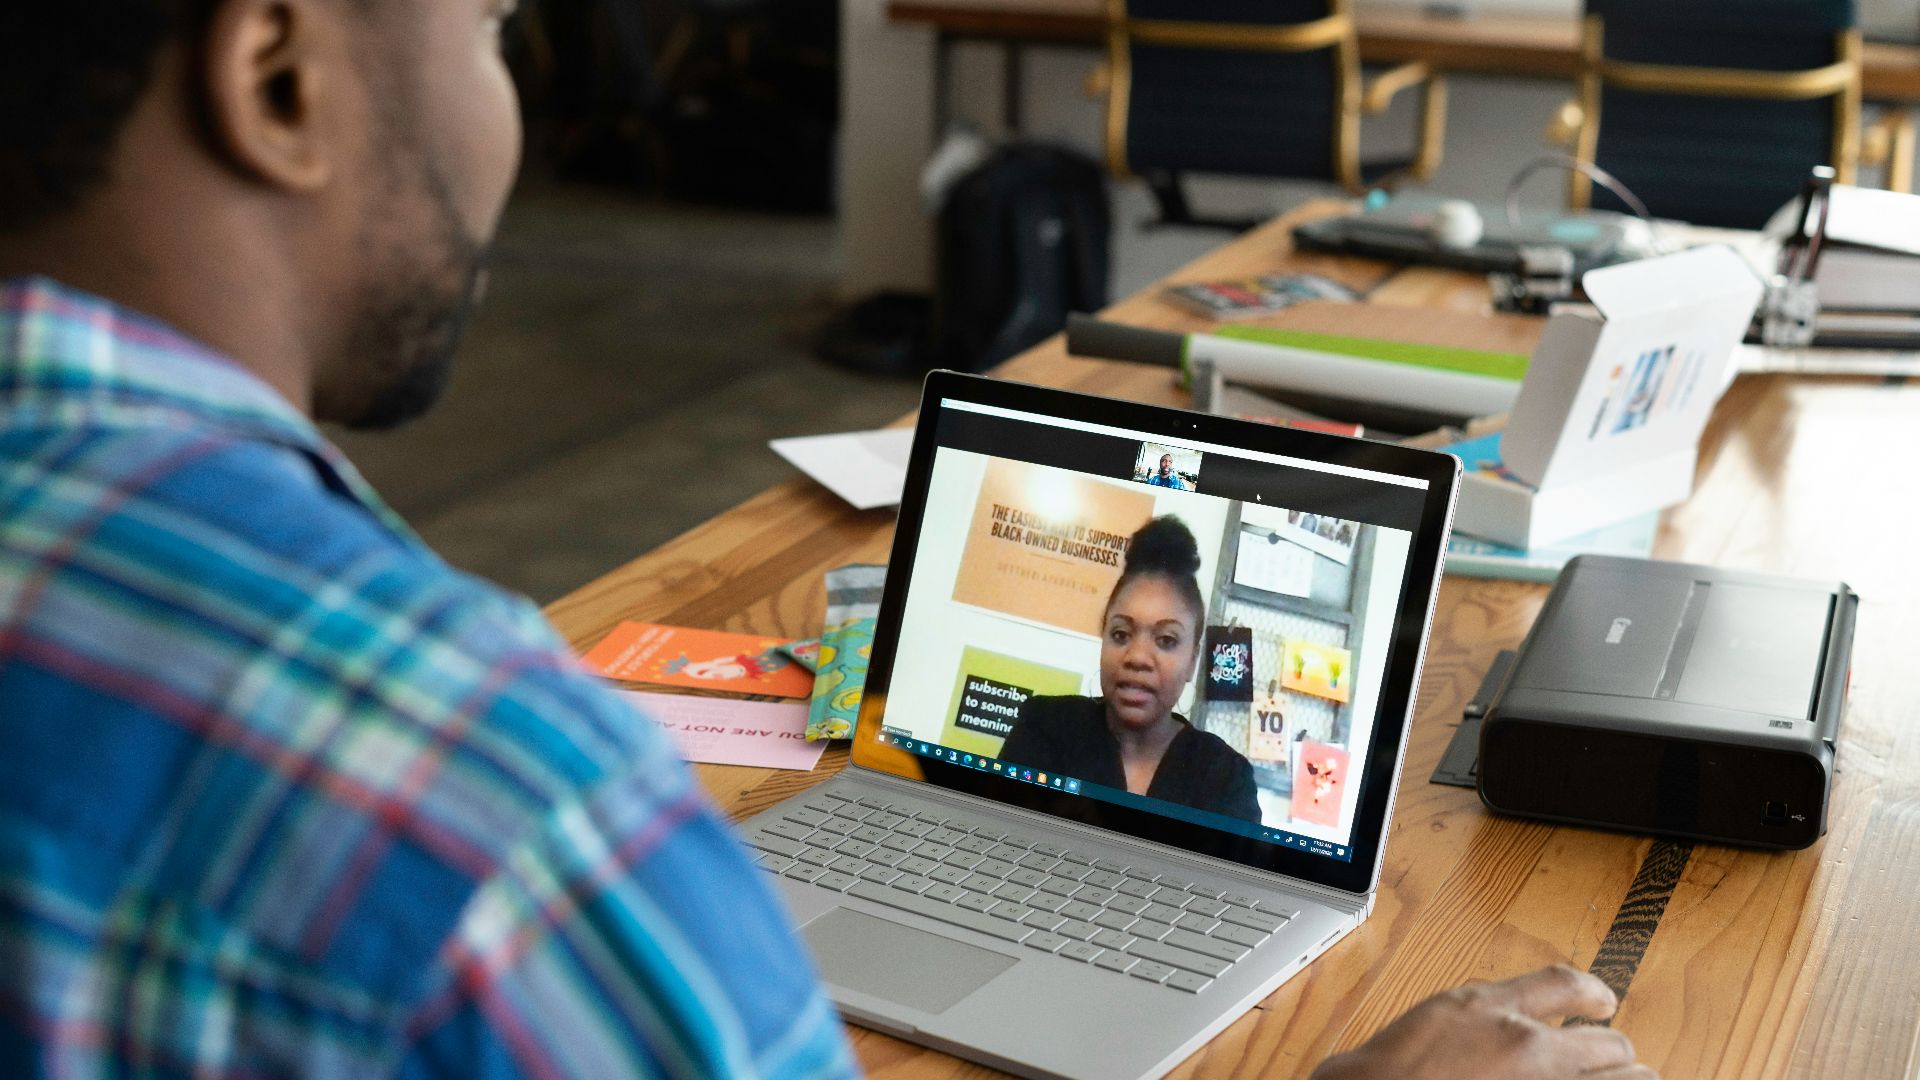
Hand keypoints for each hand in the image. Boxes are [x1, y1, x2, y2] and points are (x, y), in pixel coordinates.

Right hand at [1310, 965, 1655, 1079]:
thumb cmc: (1408, 1062)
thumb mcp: (1464, 1004)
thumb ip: (1525, 996)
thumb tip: (1584, 995)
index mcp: (1525, 1037)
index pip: (1586, 1002)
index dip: (1598, 996)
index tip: (1602, 1004)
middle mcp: (1544, 1073)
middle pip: (1620, 1054)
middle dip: (1618, 1051)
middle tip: (1608, 1053)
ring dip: (1624, 1077)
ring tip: (1610, 1074)